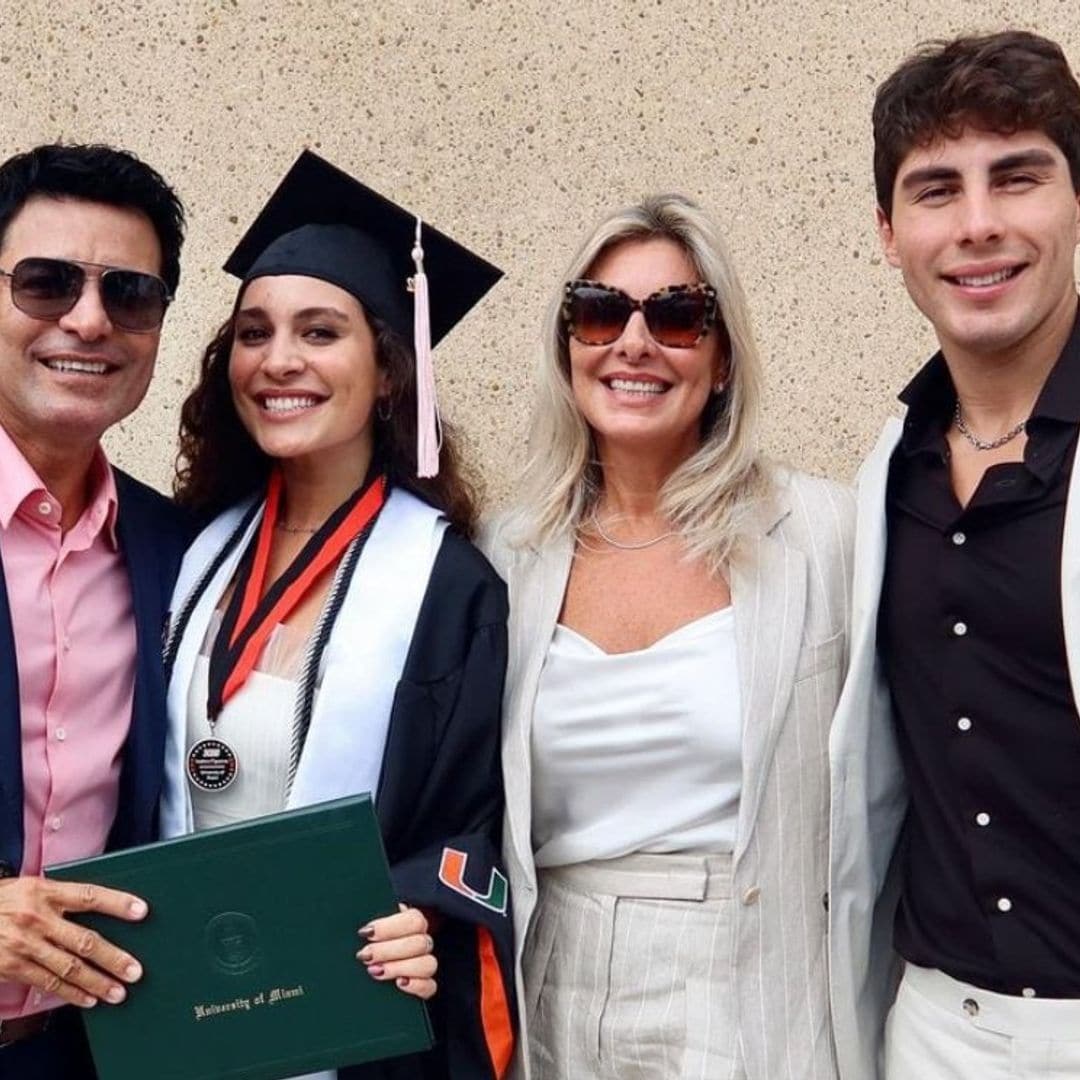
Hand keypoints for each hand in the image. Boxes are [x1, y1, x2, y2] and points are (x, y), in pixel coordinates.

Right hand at [0, 876, 146, 1007]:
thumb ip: (62, 897)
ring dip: (97, 982)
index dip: (117, 903)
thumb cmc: (4, 900)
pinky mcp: (12, 966)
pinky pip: (47, 982)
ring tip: (118, 992)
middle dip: (113, 958)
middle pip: (83, 940)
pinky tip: (88, 999)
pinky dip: (71, 993)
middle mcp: (36, 918)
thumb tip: (103, 907)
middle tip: (135, 970)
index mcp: (45, 891)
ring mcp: (23, 944)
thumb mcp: (31, 887)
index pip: (89, 896)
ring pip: (68, 968)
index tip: (141, 911)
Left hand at [357, 903, 435, 999]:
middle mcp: (424, 941)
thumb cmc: (372, 942)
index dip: (389, 928)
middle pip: (420, 943)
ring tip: (375, 970)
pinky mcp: (426, 986)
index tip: (366, 932)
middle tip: (365, 955)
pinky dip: (416, 985)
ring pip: (428, 964)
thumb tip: (369, 927)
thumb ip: (376, 926)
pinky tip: (399, 983)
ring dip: (399, 968)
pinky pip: (431, 986)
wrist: (372, 966)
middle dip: (388, 951)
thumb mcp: (373, 928)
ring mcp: (426, 964)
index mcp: (414, 921)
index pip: (414, 920)